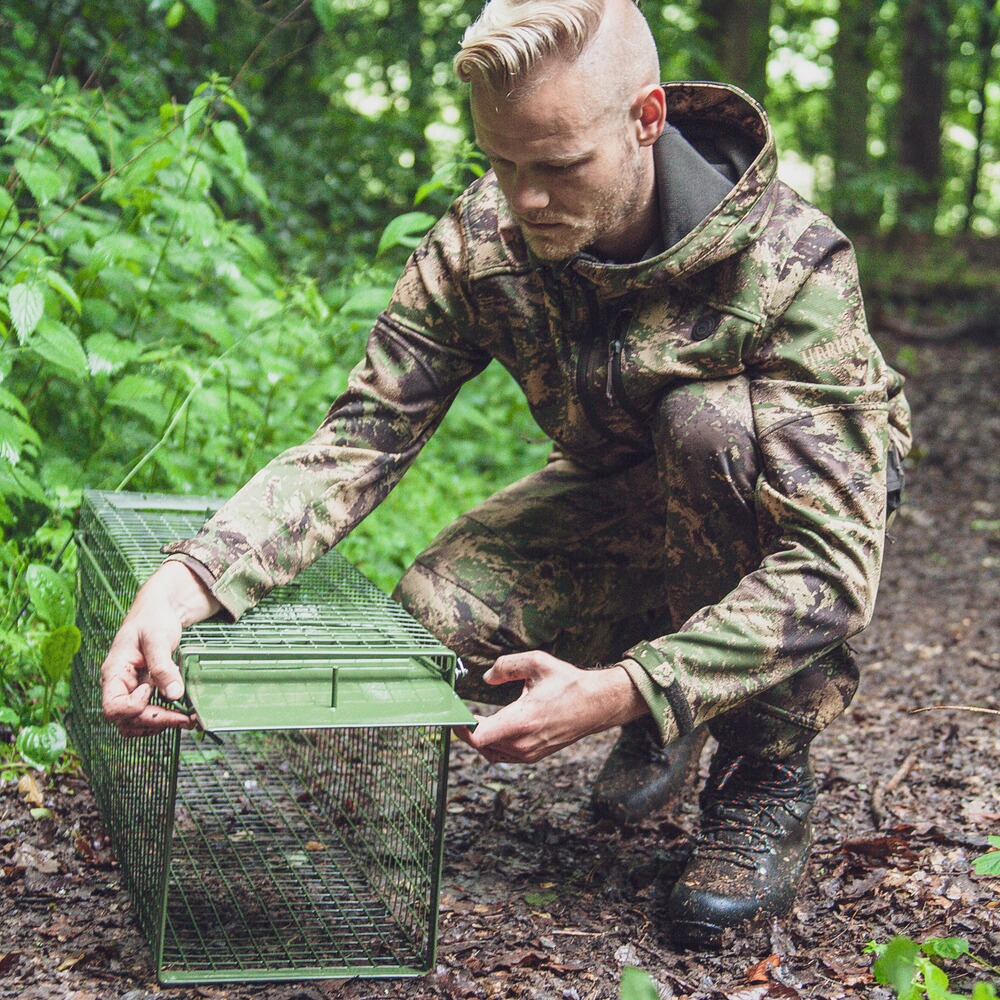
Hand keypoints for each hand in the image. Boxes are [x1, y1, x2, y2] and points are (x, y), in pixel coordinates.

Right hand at [100, 560, 220, 736]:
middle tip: (185, 718)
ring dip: (159, 725)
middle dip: (155, 721)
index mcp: (113, 673)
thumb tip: (174, 694)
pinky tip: (181, 713)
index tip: (152, 689)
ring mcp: (130, 691)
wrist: (158, 610)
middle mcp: (118, 686)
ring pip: (134, 724)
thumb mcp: (157, 639)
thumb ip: (163, 666)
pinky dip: (162, 719)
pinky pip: (146, 716)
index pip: (113, 708)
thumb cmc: (152, 619)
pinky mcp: (143, 692)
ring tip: (186, 719)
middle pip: (125, 721)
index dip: (135, 706)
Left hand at [455, 650, 647, 763]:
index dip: (460, 727)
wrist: (597, 705)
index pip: (478, 737)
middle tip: (457, 710)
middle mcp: (523, 743)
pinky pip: (502, 756)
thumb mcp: (537, 663)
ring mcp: (528, 753)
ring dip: (478, 737)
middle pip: (479, 745)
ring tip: (472, 718)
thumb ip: (507, 666)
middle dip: (466, 728)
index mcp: (521, 721)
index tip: (454, 712)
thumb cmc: (568, 683)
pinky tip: (491, 727)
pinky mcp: (533, 756)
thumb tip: (486, 677)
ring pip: (489, 752)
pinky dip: (491, 744)